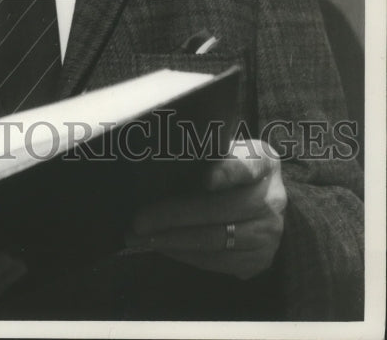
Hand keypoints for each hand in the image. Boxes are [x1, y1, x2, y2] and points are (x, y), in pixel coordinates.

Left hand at [125, 139, 286, 279]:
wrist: (265, 207)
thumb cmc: (232, 172)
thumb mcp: (227, 152)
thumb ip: (206, 153)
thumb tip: (159, 156)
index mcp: (264, 163)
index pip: (247, 166)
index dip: (227, 173)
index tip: (205, 179)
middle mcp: (273, 198)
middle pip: (220, 209)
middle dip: (174, 216)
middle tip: (140, 220)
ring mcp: (269, 233)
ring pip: (216, 239)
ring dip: (174, 240)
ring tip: (142, 237)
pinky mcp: (260, 260)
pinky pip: (217, 261)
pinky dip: (186, 255)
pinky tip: (163, 247)